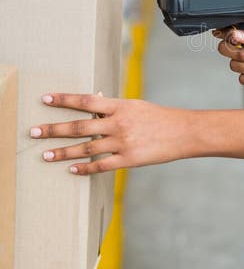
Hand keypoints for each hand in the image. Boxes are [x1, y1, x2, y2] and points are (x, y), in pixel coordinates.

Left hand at [30, 94, 199, 175]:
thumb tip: (93, 109)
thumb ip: (114, 108)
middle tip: (33, 132)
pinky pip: (101, 165)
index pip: (86, 101)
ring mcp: (123, 142)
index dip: (64, 99)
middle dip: (53, 129)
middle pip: (79, 126)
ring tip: (45, 155)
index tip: (45, 99)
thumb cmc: (160, 118)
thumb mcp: (136, 106)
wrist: (184, 132)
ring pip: (86, 148)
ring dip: (63, 152)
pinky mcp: (129, 160)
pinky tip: (72, 170)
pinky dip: (85, 168)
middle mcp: (118, 123)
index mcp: (120, 106)